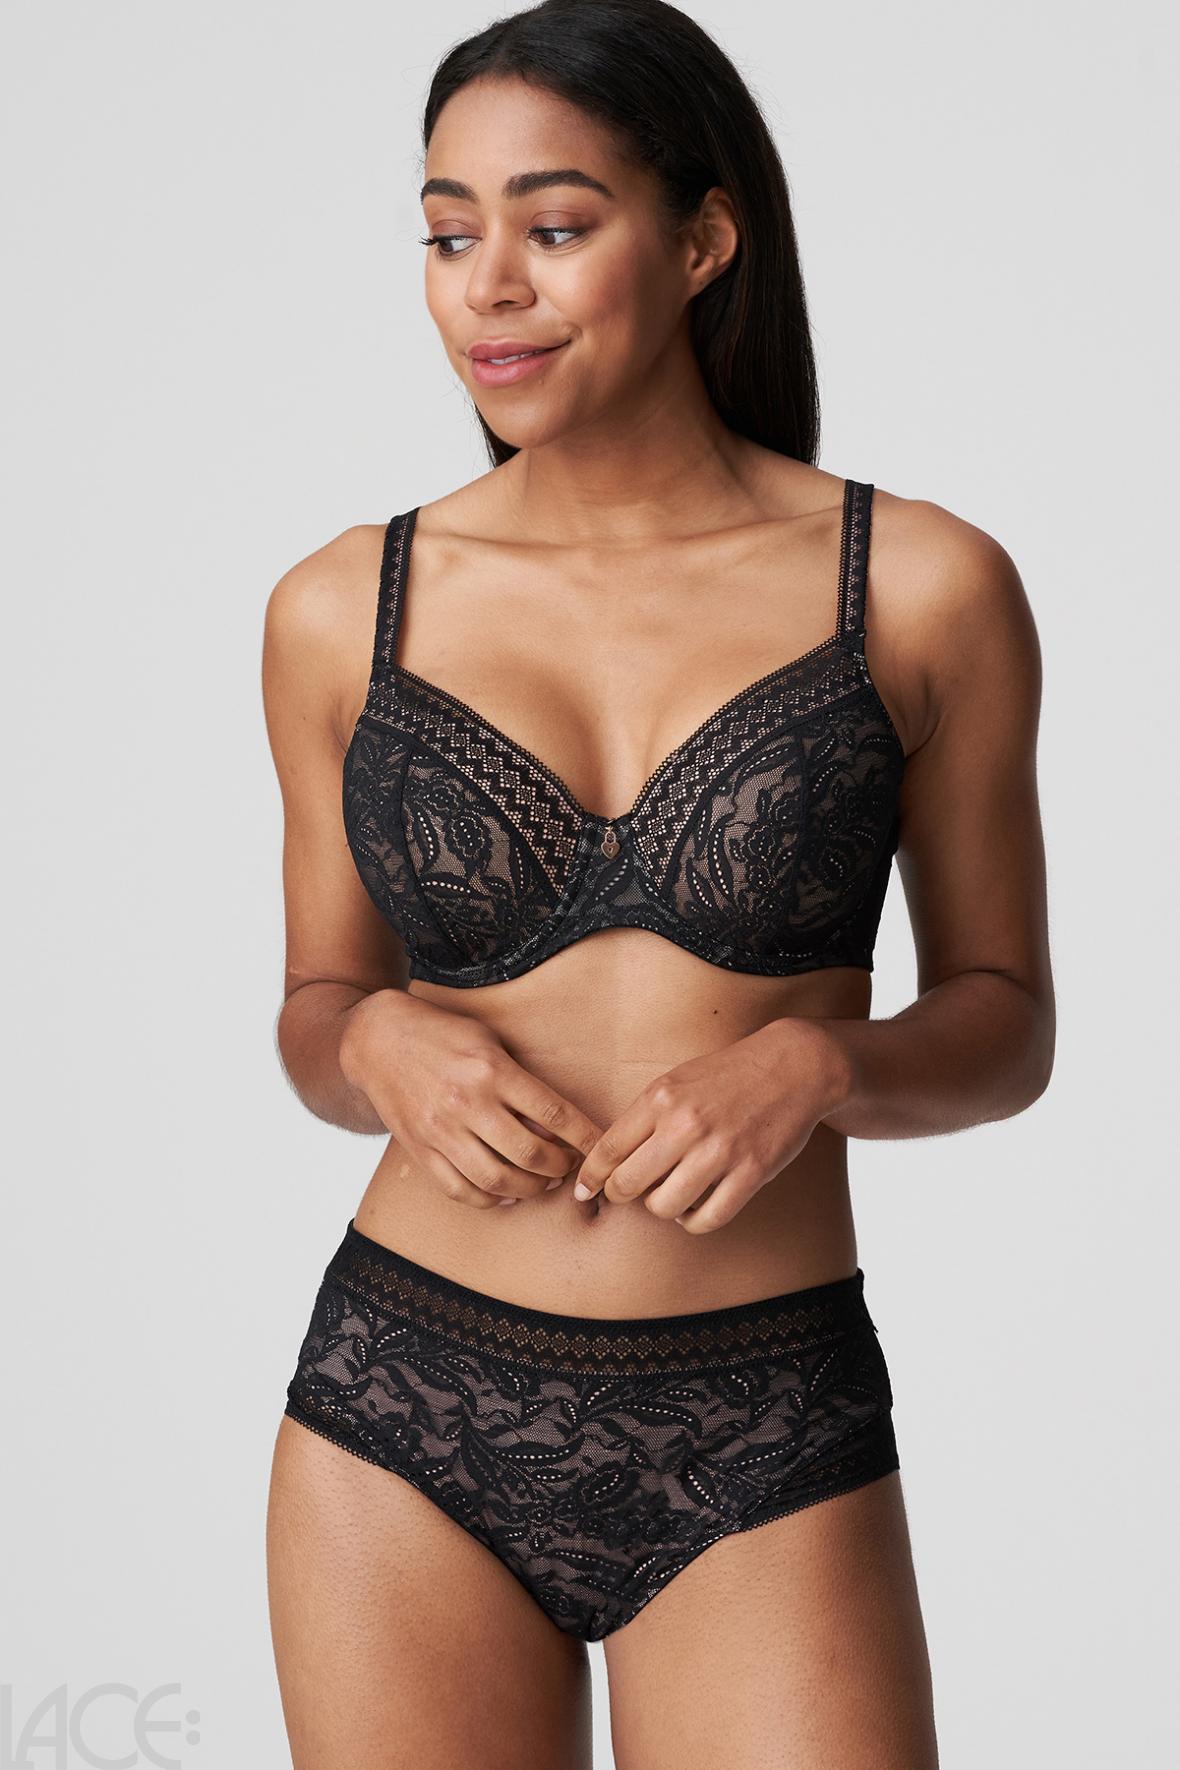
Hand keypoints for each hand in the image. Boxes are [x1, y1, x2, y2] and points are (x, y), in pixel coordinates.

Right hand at [341, 991, 604, 1208]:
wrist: (377, 1041)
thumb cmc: (441, 1034)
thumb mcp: (488, 1039)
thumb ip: (520, 1079)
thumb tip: (555, 1124)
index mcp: (490, 1070)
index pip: (552, 1112)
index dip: (584, 1136)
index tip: (601, 1147)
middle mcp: (466, 1103)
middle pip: (530, 1153)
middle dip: (560, 1166)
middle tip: (569, 1165)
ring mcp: (441, 1131)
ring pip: (497, 1180)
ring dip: (529, 1188)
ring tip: (541, 1181)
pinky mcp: (420, 1150)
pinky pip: (460, 1190)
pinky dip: (488, 1200)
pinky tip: (503, 1194)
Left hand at [571, 1019, 850, 1232]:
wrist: (793, 1066)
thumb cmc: (727, 1076)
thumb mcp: (677, 1080)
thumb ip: (645, 1116)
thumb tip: (610, 1161)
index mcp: (661, 1098)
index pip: (608, 1149)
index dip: (590, 1177)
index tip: (585, 1191)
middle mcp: (685, 1125)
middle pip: (628, 1184)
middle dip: (621, 1195)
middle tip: (631, 1193)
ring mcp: (720, 1151)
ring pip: (665, 1207)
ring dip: (661, 1209)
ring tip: (670, 1196)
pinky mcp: (751, 1172)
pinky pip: (707, 1219)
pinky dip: (694, 1222)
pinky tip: (696, 1208)